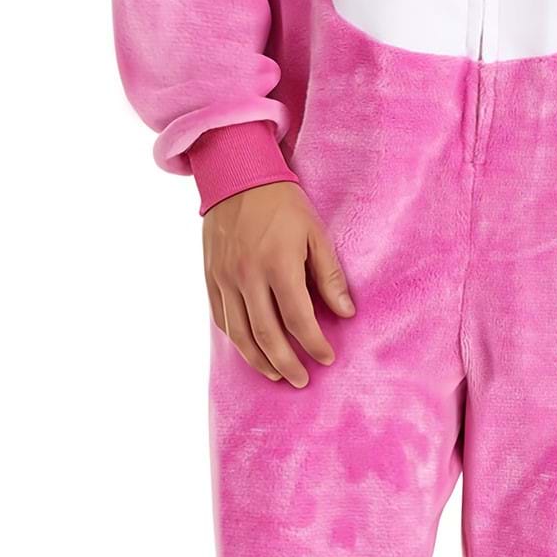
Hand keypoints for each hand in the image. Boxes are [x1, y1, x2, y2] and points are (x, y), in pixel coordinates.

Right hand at [203, 182, 354, 386]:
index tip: (327, 358)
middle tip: (302, 380)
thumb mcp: (316, 232)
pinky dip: (237, 340)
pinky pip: (222, 319)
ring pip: (240, 335)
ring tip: (277, 375)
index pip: (298, 319)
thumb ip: (329, 275)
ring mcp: (224, 278)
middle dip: (287, 364)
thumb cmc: (283, 203)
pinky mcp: (210, 277)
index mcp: (278, 264)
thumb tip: (346, 313)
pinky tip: (251, 351)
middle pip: (267, 336)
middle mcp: (247, 276)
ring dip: (259, 361)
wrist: (237, 175)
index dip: (314, 344)